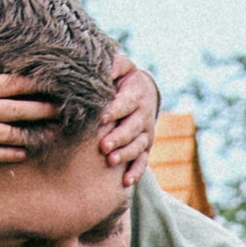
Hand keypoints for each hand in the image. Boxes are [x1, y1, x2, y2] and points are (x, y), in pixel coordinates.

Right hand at [0, 41, 54, 163]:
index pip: (14, 85)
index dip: (36, 86)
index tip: (55, 86)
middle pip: (17, 111)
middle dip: (43, 111)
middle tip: (64, 112)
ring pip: (7, 135)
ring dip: (31, 136)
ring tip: (52, 136)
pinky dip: (6, 154)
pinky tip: (23, 153)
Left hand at [98, 58, 158, 189]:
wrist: (143, 91)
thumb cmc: (124, 78)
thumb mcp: (121, 66)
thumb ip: (113, 64)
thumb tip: (101, 66)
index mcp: (136, 95)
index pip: (126, 103)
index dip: (115, 110)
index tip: (101, 117)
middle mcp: (143, 116)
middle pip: (132, 128)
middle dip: (118, 137)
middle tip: (103, 146)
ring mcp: (145, 134)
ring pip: (138, 146)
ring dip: (125, 154)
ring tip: (111, 161)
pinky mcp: (144, 147)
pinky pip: (143, 162)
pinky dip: (136, 172)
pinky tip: (125, 182)